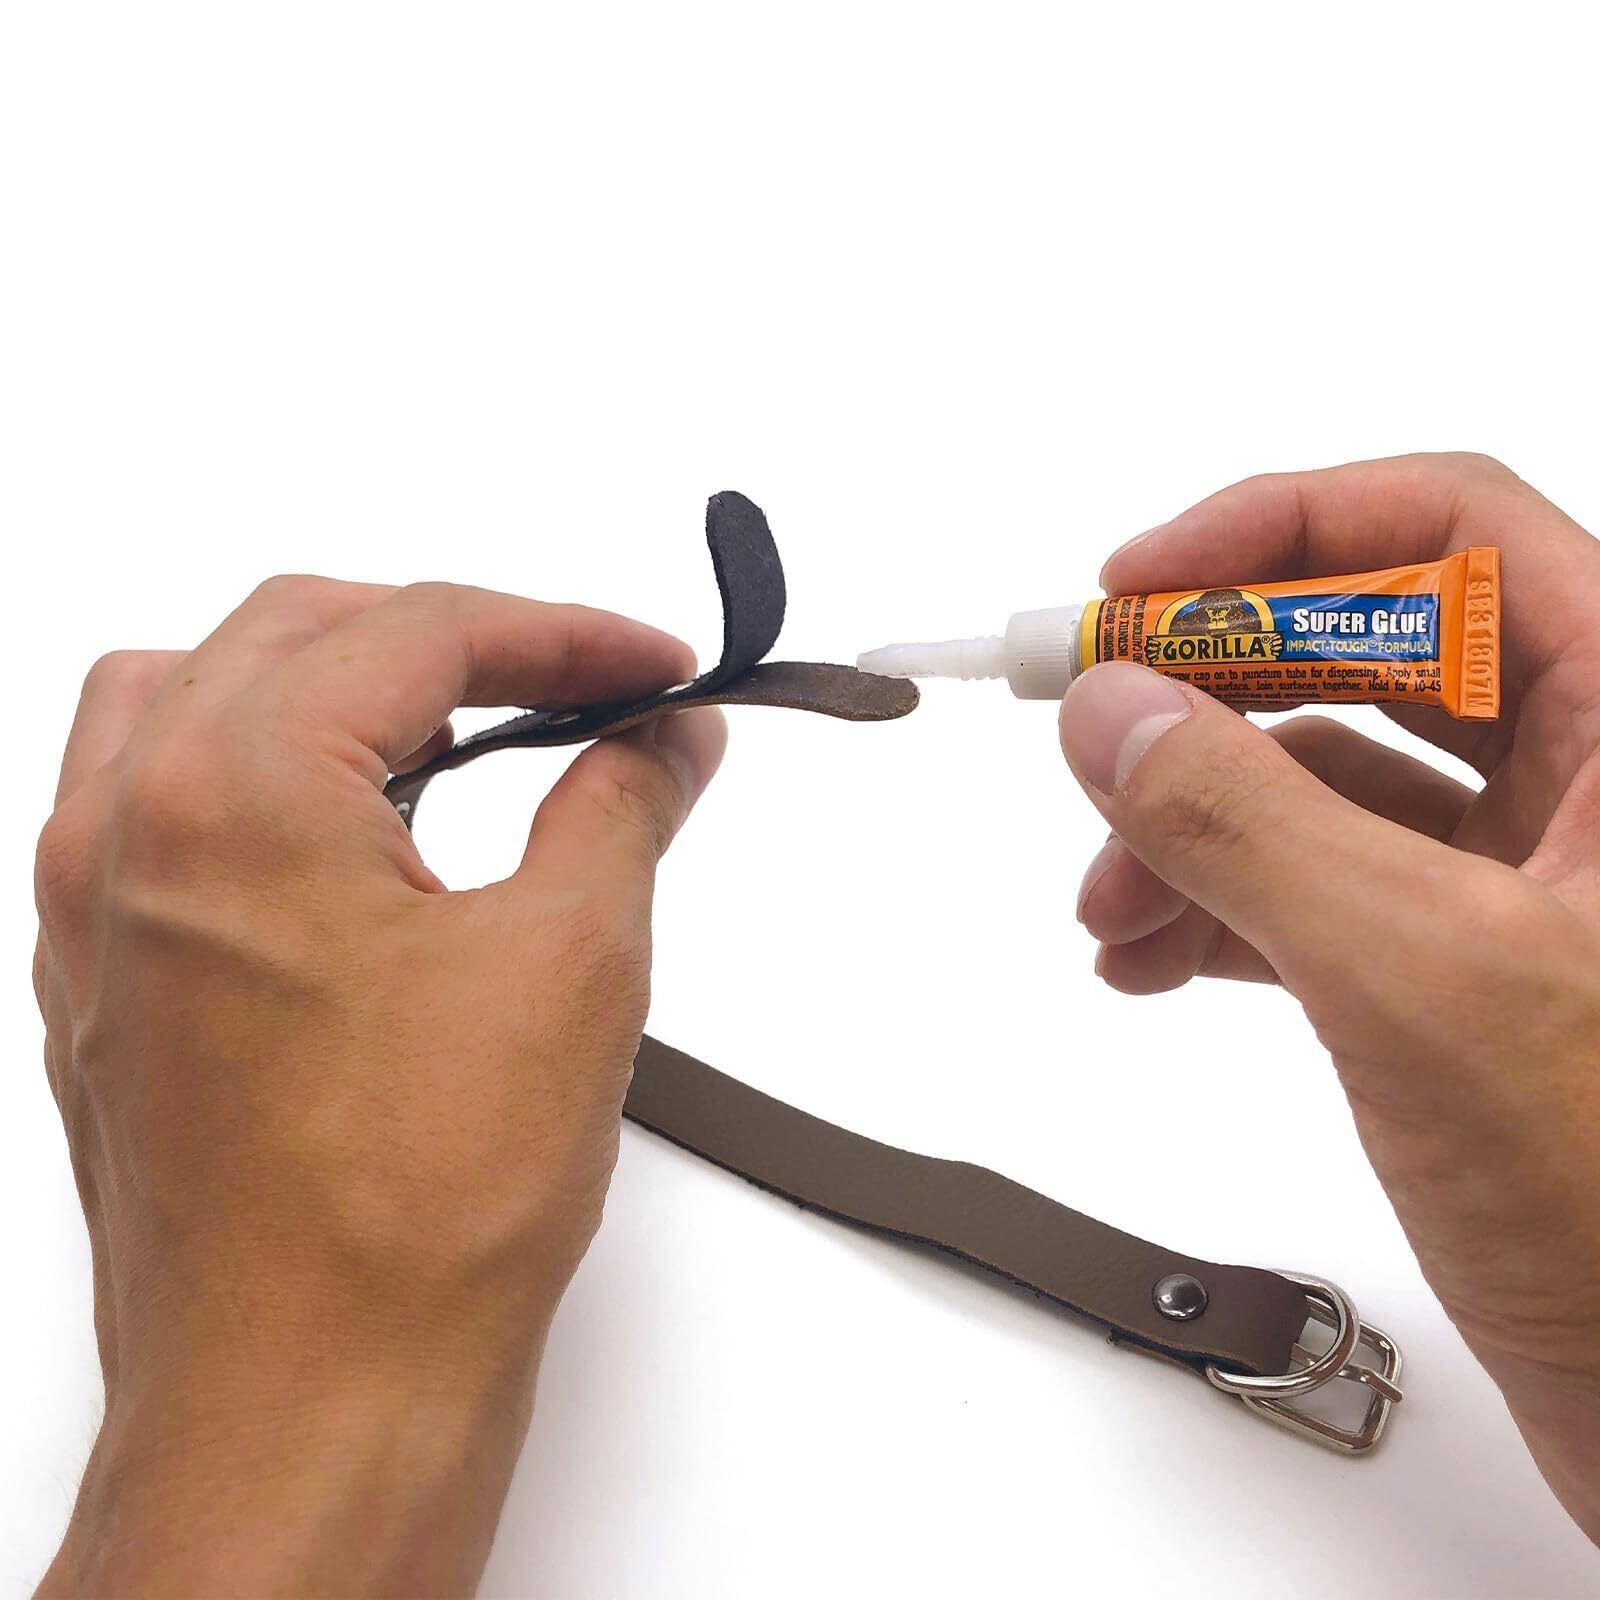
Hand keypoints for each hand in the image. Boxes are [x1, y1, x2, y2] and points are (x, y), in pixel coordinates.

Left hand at [32, 577, 724, 1596]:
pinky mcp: (107, 986)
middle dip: (459, 637)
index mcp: (233, 790)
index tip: (654, 667)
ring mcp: (98, 913)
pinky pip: (157, 805)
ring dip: (337, 682)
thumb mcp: (572, 960)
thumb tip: (663, 739)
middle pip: (300, 632)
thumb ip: (622, 803)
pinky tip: (351, 826)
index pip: (419, 629)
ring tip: (457, 725)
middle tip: (584, 683)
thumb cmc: (409, 1219)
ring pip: (198, 699)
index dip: (566, 632)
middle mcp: (132, 831)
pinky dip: (262, 766)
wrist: (311, 1408)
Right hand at [1059, 452, 1599, 1540]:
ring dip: (1197, 823)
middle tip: (1088, 723)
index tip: (1139, 586)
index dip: (1280, 534)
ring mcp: (1538, 879)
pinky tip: (1152, 958)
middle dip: (1214, 694)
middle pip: (1370, 649)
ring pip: (1332, 780)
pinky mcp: (1476, 969)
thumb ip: (1252, 824)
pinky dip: (1227, 908)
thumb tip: (1111, 711)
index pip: (1454, 533)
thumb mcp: (1426, 981)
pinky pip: (1326, 886)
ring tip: (1109, 902)